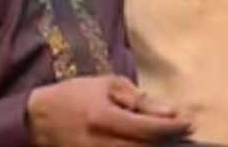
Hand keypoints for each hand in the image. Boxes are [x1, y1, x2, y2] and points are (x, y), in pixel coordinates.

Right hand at [27, 76, 191, 146]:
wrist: (38, 118)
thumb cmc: (76, 95)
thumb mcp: (108, 85)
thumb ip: (139, 99)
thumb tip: (170, 112)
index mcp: (103, 118)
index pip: (148, 129)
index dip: (173, 128)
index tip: (189, 122)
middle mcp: (99, 143)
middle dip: (167, 140)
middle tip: (182, 129)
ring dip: (153, 146)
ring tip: (164, 136)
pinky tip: (145, 141)